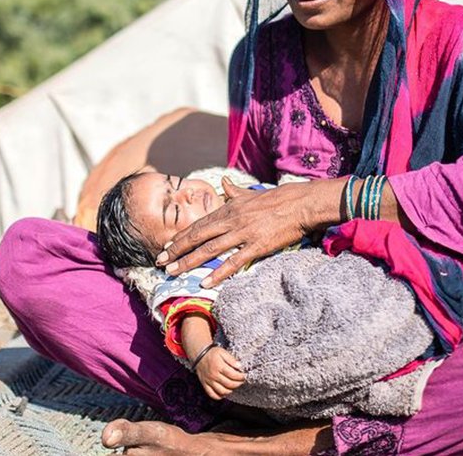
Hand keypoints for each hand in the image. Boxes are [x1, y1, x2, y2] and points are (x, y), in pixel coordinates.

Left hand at [156, 177, 340, 287]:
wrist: (301, 203)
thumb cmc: (278, 199)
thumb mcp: (251, 192)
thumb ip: (234, 191)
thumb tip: (223, 182)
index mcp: (229, 208)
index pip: (199, 224)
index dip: (182, 236)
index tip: (168, 245)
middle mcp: (231, 220)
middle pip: (198, 237)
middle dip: (177, 250)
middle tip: (161, 261)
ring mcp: (243, 233)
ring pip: (210, 250)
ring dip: (189, 262)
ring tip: (174, 272)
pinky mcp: (256, 245)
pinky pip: (233, 261)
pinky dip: (218, 272)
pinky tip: (205, 281)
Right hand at [194, 346, 244, 400]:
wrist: (199, 354)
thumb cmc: (211, 353)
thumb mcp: (223, 352)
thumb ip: (231, 359)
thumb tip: (239, 366)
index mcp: (219, 366)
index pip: (233, 375)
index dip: (240, 377)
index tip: (244, 376)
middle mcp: (214, 375)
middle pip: (229, 384)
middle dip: (238, 384)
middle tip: (241, 381)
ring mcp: (209, 381)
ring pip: (222, 391)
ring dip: (230, 391)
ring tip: (233, 386)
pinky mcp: (205, 384)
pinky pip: (212, 394)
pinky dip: (219, 396)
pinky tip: (224, 393)